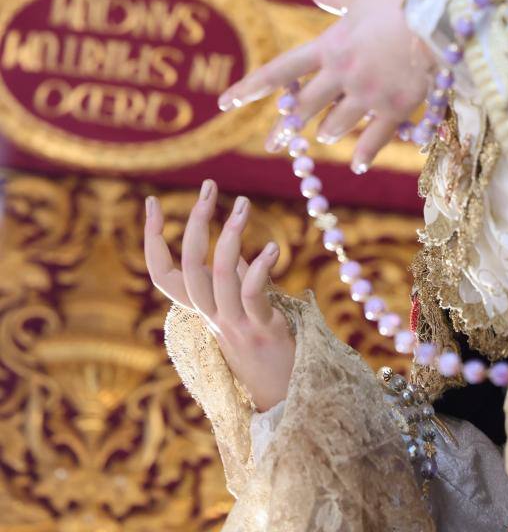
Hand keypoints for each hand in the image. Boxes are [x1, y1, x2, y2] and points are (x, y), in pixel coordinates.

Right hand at [144, 179, 294, 411]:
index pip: (161, 274)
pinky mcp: (261, 332)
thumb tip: (229, 232)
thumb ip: (233, 271)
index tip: (149, 201)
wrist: (285, 396)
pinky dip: (261, 268)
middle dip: (196, 222)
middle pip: (188, 267)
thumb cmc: (265, 342)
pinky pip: (252, 296)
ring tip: (243, 204)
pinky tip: (273, 248)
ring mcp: (234, 325)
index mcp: (200, 310)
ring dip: (230, 235)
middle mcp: (210, 317)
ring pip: (218, 276)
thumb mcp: (241, 302)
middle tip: (210, 186)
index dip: (150, 239)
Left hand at [218, 0, 437, 171]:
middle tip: (271, 144)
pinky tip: (359, 165)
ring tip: (323, 137)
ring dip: (326, 133)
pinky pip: (374, 140)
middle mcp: (341, 75)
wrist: (443, 14)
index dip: (251, 87)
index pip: (281, 70)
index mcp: (329, 45)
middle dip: (285, 128)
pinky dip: (365, 154)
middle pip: (302, 108)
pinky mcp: (395, 109)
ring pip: (335, 126)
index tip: (226, 102)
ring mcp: (367, 95)